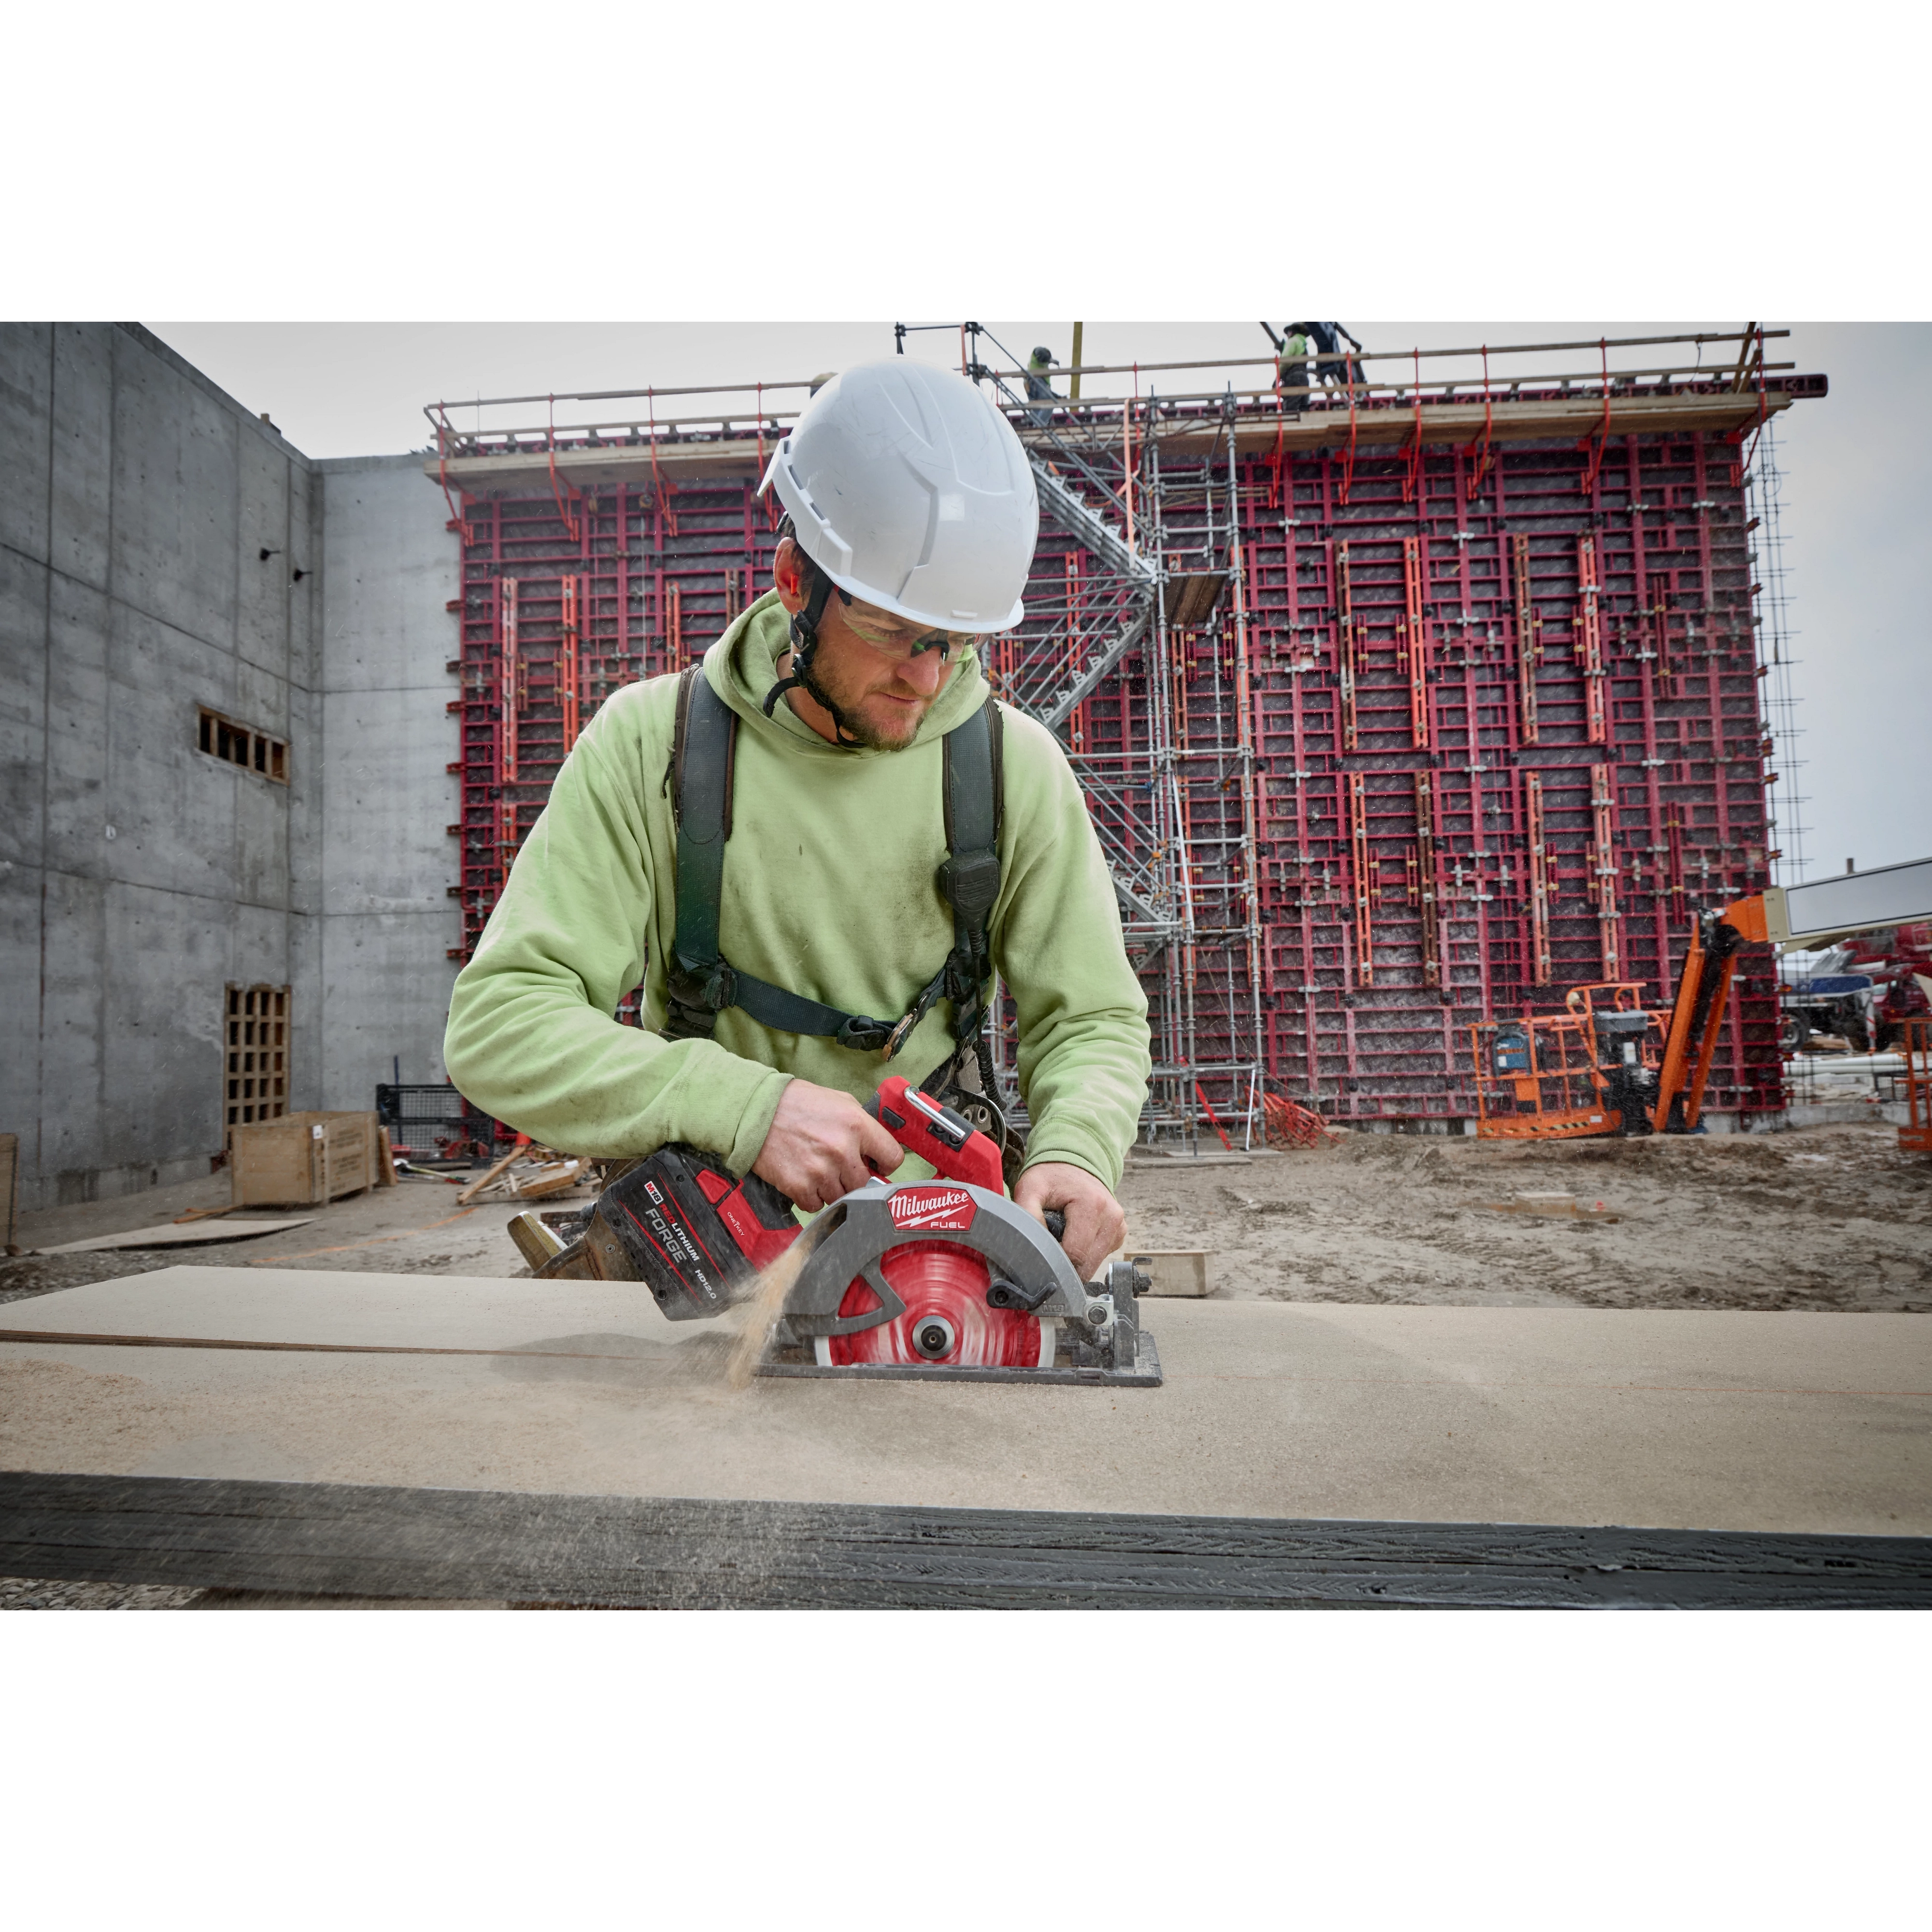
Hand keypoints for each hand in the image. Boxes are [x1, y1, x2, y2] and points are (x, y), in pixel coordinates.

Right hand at [753, 1079, 904, 1211]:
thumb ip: (863, 1125)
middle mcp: (841, 1150)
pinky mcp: (799, 1186)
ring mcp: (820, 1171)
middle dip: (855, 1177)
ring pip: (842, 1197)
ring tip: (817, 1168)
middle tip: (839, 1166)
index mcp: (856, 1125)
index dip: (884, 1163)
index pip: (892, 1158)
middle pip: (866, 1183)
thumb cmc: (797, 1104)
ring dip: (833, 1187)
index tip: (875, 1164)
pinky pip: (817, 1205)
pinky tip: (804, 1177)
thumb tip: (877, 1150)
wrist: (756, 1111)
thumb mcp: (840, 1101)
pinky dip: (812, 1196)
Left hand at [1014, 1162, 1125, 1283]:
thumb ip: (1027, 1214)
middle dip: (1067, 1261)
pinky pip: (1101, 1255)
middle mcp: (1112, 1216)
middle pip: (1087, 1264)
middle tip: (1051, 1244)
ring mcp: (1119, 1225)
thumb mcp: (1030, 1188)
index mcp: (1092, 1205)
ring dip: (1077, 1258)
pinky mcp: (1119, 1232)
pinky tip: (1076, 1235)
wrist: (1074, 1165)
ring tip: (1063, 1235)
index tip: (1043, 1251)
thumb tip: (1030, 1245)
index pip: (1076, 1254)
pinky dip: (1087, 1252)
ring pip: (1095, 1263)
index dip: (1056, 1259)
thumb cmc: (1051, 1177)